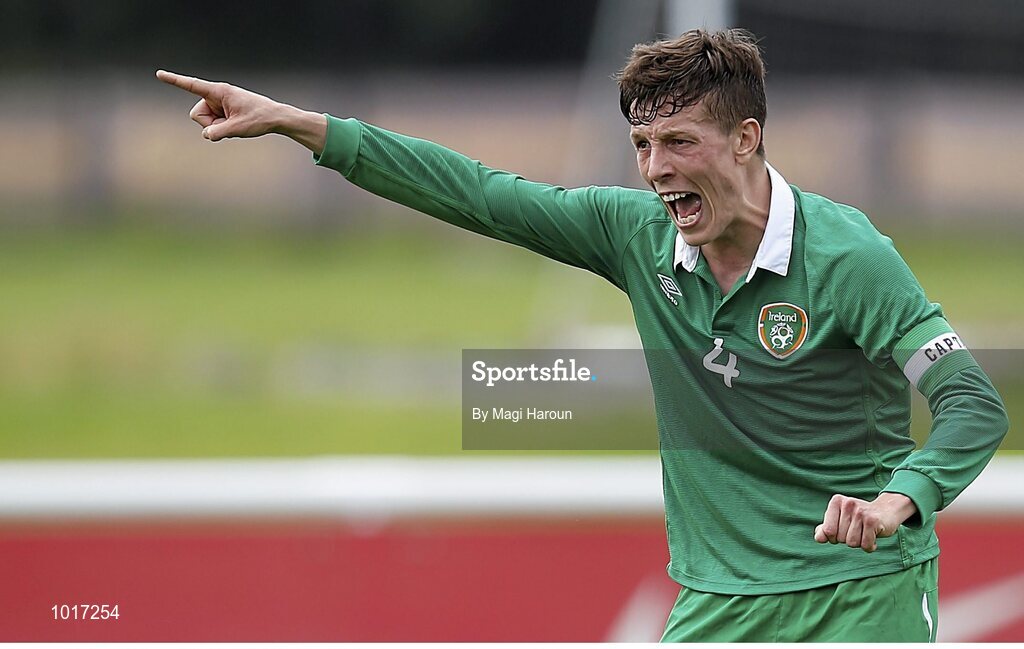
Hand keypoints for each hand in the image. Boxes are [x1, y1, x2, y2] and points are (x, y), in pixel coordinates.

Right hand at [155, 70, 326, 152]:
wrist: (275, 117)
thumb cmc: (258, 118)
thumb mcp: (237, 128)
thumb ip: (217, 132)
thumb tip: (206, 134)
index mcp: (219, 91)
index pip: (192, 85)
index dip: (175, 81)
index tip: (159, 74)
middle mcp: (216, 95)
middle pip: (197, 114)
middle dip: (209, 123)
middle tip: (230, 124)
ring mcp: (219, 103)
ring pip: (205, 120)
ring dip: (218, 126)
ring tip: (236, 123)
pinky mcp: (223, 110)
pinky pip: (213, 122)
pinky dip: (222, 127)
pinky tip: (236, 124)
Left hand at [813, 492, 916, 552]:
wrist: (886, 511)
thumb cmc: (858, 518)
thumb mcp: (840, 519)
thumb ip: (826, 528)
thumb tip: (819, 538)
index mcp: (836, 501)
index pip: (828, 530)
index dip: (834, 537)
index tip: (842, 531)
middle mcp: (848, 504)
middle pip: (840, 538)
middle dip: (848, 540)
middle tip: (857, 530)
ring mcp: (860, 512)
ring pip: (852, 543)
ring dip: (859, 543)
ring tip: (864, 533)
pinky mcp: (873, 521)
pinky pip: (865, 545)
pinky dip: (869, 546)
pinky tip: (873, 537)